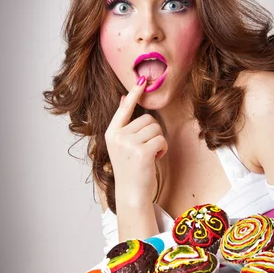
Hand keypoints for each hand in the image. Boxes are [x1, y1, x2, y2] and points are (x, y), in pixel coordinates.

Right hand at [104, 76, 167, 203]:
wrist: (131, 193)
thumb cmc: (130, 168)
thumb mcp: (122, 145)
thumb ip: (124, 124)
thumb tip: (125, 98)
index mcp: (111, 133)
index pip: (124, 109)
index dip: (134, 93)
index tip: (142, 79)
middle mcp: (118, 136)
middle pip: (147, 119)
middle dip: (153, 132)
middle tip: (146, 149)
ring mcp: (129, 144)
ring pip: (156, 128)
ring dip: (158, 141)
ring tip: (149, 155)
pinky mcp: (142, 151)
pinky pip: (161, 139)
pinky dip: (162, 149)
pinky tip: (155, 159)